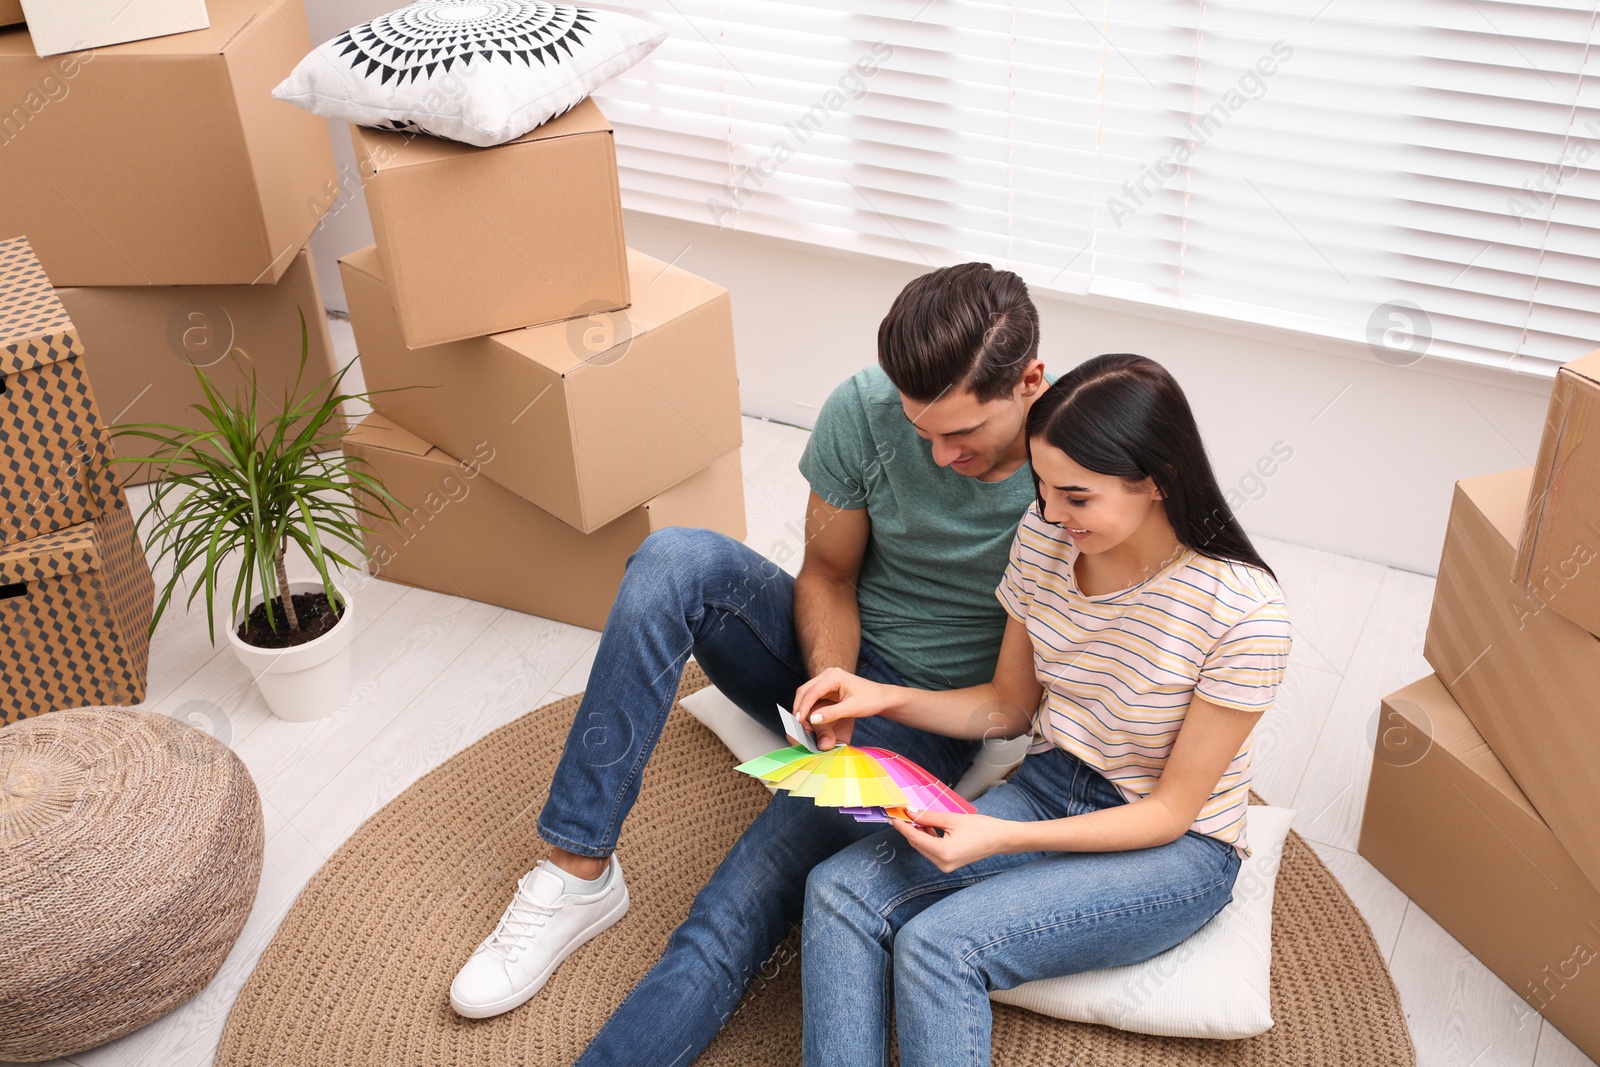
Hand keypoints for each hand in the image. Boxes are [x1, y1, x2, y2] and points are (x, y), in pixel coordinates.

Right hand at [792, 667, 896, 750]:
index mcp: (834, 675)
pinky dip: (808, 708)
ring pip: (806, 694)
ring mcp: (826, 680)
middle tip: (796, 725)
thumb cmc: (871, 700)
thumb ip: (832, 713)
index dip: (803, 707)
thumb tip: (812, 719)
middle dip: (799, 707)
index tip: (798, 721)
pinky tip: (807, 719)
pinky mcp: (826, 688)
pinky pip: (812, 697)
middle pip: (804, 690)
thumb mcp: (852, 708)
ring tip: (800, 724)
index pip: (812, 691)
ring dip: (802, 708)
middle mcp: (827, 674)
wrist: (881, 697)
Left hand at [890, 808, 1017, 871]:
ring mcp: (945, 865)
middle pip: (917, 844)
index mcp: (943, 853)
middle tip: (901, 812)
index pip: (915, 838)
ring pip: (923, 847)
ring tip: (912, 816)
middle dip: (908, 828)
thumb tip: (910, 811)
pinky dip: (927, 838)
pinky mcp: (948, 863)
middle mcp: (942, 863)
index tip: (892, 816)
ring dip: (917, 832)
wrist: (1000, 839)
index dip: (902, 826)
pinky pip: (932, 850)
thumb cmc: (980, 828)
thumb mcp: (952, 819)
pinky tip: (925, 825)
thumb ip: (928, 816)